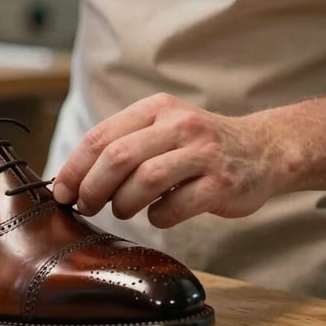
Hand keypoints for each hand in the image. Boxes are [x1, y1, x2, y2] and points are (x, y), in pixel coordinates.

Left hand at [52, 93, 284, 227]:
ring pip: (145, 180)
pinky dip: (158, 216)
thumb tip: (71, 180)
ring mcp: (202, 153)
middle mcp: (178, 125)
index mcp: (155, 109)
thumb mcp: (160, 128)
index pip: (101, 136)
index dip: (75, 167)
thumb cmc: (196, 146)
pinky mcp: (222, 183)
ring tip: (122, 210)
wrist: (263, 149)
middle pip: (118, 157)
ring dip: (123, 203)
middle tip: (86, 206)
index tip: (61, 191)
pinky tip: (157, 214)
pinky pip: (176, 206)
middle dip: (93, 188)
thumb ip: (122, 145)